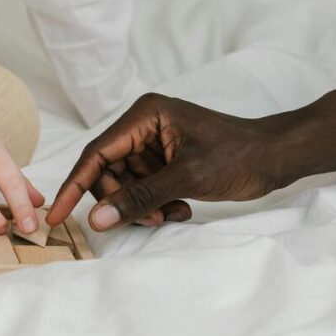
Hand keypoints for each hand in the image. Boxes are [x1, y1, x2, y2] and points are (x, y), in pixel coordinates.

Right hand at [46, 94, 297, 231]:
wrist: (279, 157)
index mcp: (144, 115)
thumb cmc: (239, 156)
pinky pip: (143, 188)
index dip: (75, 186)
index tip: (56, 215)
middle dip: (121, 199)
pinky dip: (155, 204)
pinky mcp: (165, 161)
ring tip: (169, 214)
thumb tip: (97, 220)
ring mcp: (155, 144)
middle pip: (108, 171)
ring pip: (125, 183)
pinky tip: (179, 209)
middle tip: (148, 219)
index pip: (97, 153)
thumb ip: (138, 199)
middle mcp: (144, 125)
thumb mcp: (186, 179)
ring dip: (140, 206)